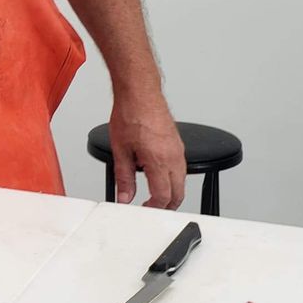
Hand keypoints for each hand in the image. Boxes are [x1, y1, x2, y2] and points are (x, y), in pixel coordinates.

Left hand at [108, 89, 185, 208]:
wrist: (140, 93)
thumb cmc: (130, 114)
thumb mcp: (120, 150)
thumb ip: (123, 178)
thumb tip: (124, 196)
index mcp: (159, 160)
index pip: (163, 196)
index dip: (153, 208)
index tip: (144, 209)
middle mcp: (174, 156)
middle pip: (178, 193)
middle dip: (166, 205)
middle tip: (150, 207)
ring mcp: (178, 150)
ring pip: (182, 181)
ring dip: (170, 191)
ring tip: (152, 194)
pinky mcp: (178, 144)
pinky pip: (181, 167)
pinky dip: (172, 177)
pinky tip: (157, 174)